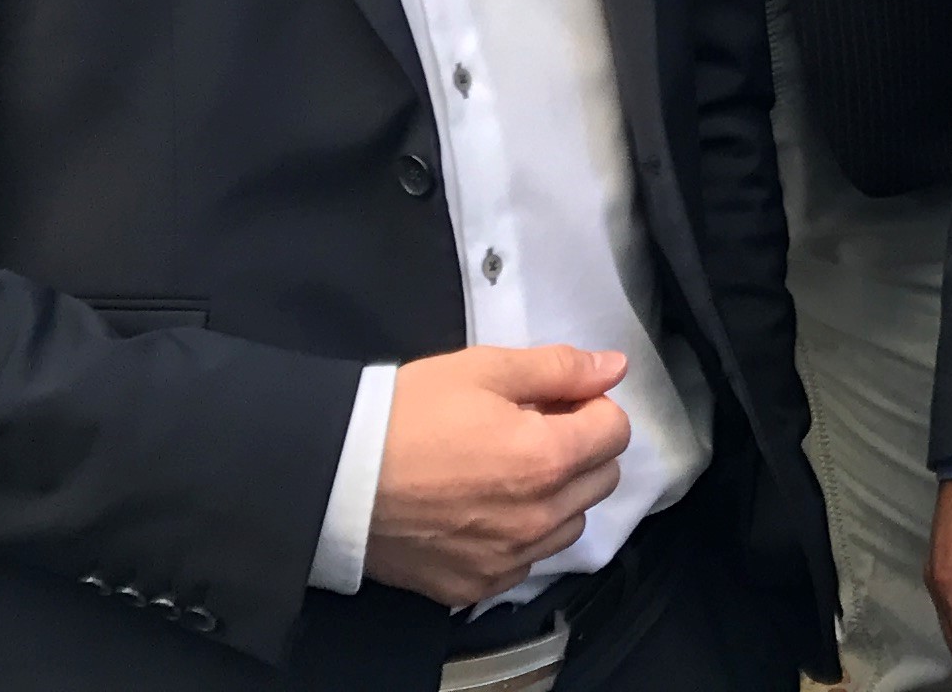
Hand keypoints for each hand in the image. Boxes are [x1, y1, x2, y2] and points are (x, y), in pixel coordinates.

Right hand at [364, 345, 631, 608]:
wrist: (336, 478)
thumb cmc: (409, 414)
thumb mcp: (484, 369)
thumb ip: (559, 368)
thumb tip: (614, 368)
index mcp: (547, 459)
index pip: (615, 432)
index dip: (591, 406)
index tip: (556, 401)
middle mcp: (537, 518)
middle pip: (601, 479)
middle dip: (580, 448)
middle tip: (532, 429)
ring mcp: (508, 558)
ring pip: (570, 524)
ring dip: (557, 495)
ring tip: (506, 470)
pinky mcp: (476, 584)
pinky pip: (527, 561)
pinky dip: (521, 535)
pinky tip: (484, 509)